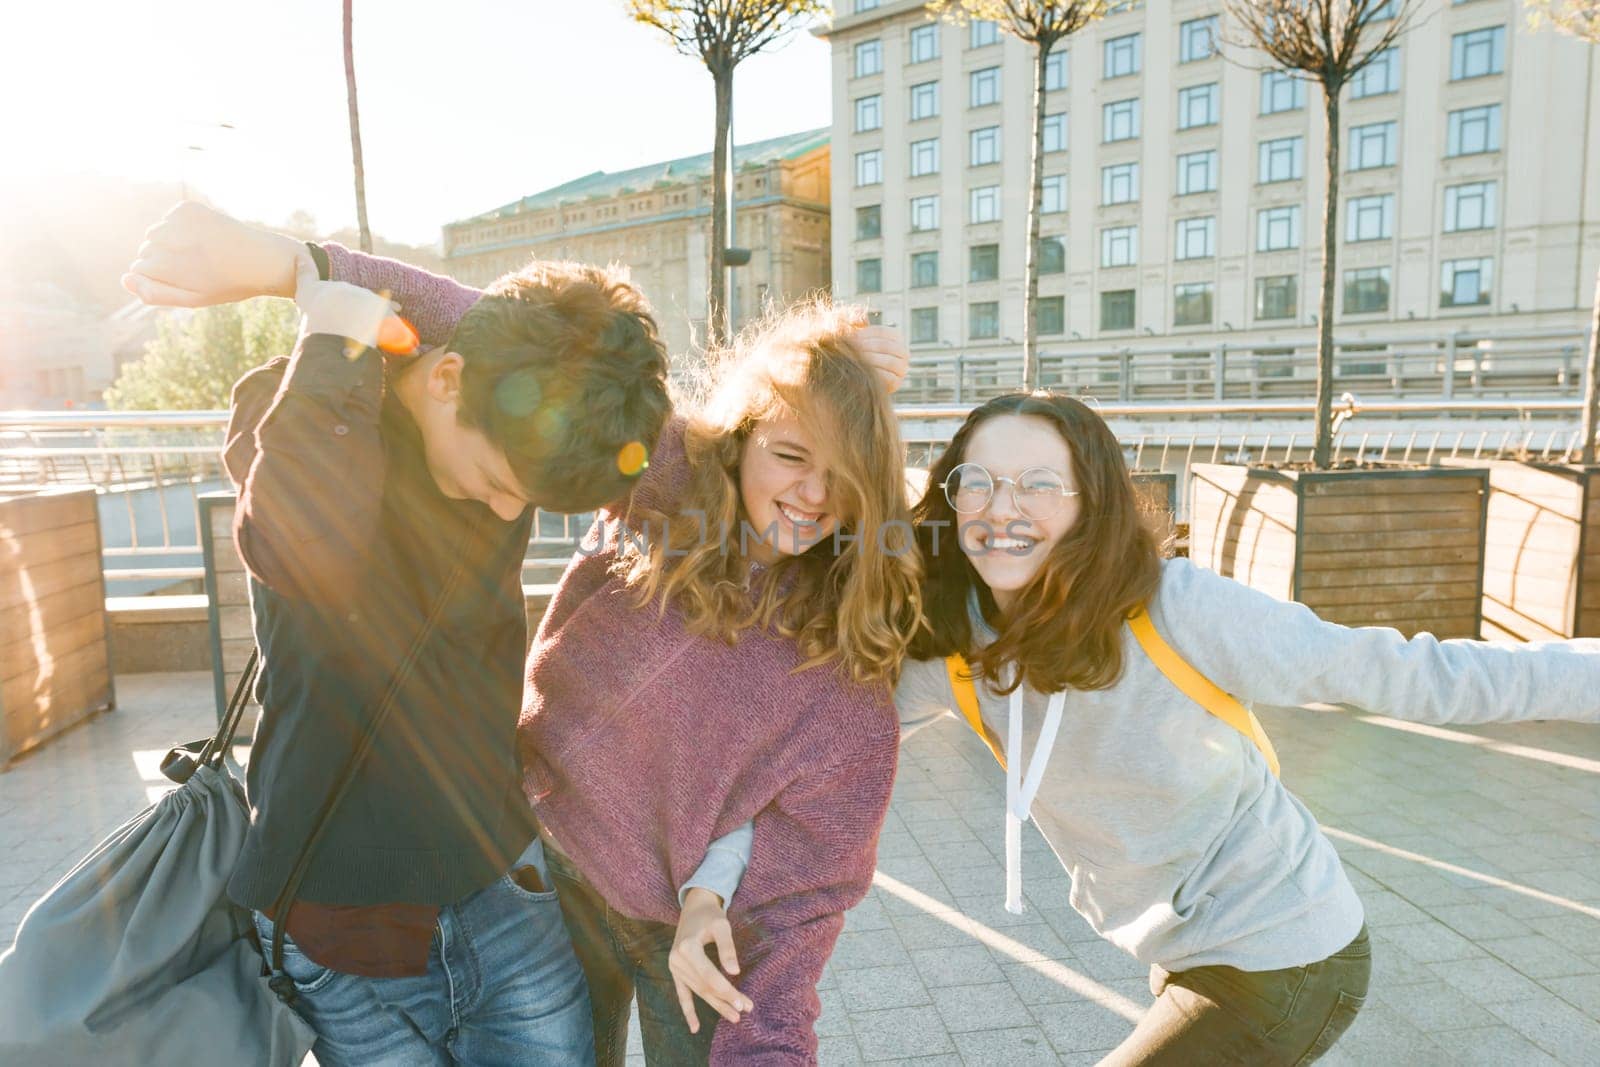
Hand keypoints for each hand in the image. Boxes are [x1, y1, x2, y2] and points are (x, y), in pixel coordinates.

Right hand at [122, 201, 312, 307]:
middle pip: (144, 250)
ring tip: (200, 252)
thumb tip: (123, 279)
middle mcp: (171, 239)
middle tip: (198, 267)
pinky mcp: (189, 208)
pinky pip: (168, 218)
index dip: (161, 278)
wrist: (265, 259)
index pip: (138, 270)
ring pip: (154, 233)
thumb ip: (154, 293)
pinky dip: (180, 227)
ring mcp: (179, 220)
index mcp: (170, 266)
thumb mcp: (192, 298)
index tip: (186, 280)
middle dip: (164, 259)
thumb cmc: (227, 284)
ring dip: (170, 242)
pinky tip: (204, 236)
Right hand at [668, 888, 751, 1032]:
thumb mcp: (722, 925)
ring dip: (716, 1005)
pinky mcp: (675, 971)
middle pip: (705, 986)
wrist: (693, 908)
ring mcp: (674, 967)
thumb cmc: (710, 916)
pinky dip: (688, 1011)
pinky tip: (695, 1028)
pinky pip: (682, 994)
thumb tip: (735, 973)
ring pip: (698, 991)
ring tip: (735, 1016)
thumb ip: (727, 948)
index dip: (727, 991)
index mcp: (687, 947)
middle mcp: (677, 959)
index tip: (743, 1003)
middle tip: (745, 1011)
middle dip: (725, 1000)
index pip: (710, 976)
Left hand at [851, 325, 910, 393]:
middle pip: (885, 346)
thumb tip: (861, 319)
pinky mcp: (897, 383)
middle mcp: (903, 352)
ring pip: (889, 362)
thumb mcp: (852, 331)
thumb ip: (854, 318)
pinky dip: (876, 375)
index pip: (881, 332)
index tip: (849, 338)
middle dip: (866, 348)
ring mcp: (902, 368)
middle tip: (849, 351)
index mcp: (896, 337)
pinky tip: (862, 374)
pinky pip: (889, 378)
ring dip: (870, 361)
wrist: (852, 376)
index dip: (864, 334)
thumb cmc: (853, 350)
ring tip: (854, 361)